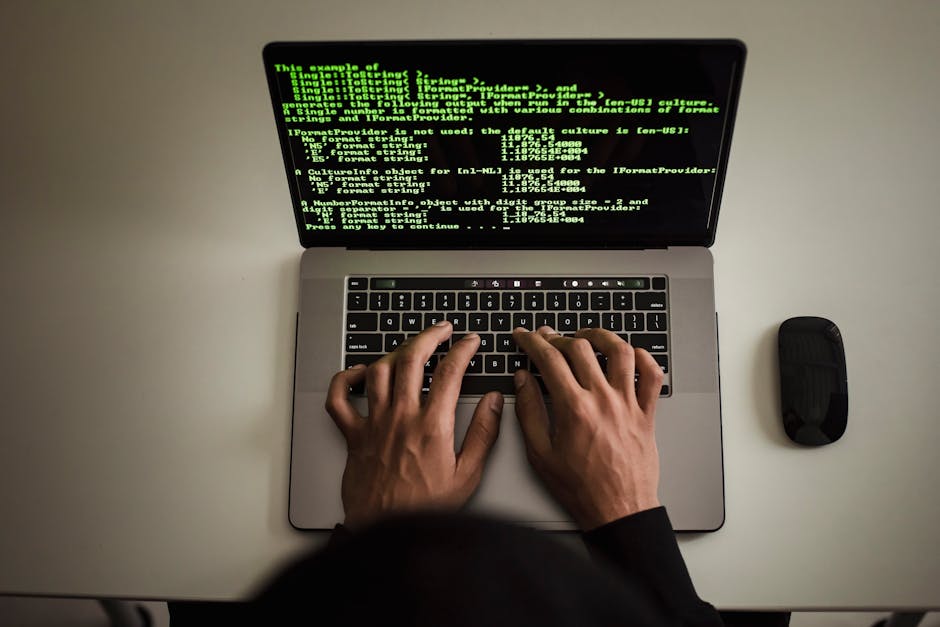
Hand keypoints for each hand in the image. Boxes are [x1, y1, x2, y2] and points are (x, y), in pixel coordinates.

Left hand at [326, 322, 503, 529]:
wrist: (386, 532)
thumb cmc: (425, 509)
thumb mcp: (468, 475)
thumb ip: (484, 434)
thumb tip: (494, 403)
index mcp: (432, 426)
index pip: (450, 372)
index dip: (462, 349)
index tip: (470, 341)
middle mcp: (400, 417)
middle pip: (412, 359)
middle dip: (429, 336)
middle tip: (441, 329)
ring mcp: (373, 423)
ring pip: (379, 370)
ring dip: (395, 352)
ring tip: (410, 348)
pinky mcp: (353, 435)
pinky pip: (340, 398)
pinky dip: (345, 379)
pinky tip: (359, 372)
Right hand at [512, 326, 663, 529]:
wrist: (618, 510)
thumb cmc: (580, 488)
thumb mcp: (540, 453)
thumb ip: (529, 411)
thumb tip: (522, 380)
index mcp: (573, 408)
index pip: (549, 359)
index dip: (532, 342)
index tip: (525, 336)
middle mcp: (602, 399)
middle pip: (580, 348)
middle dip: (559, 337)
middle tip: (548, 338)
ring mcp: (628, 404)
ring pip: (620, 351)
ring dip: (601, 336)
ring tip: (587, 336)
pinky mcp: (647, 413)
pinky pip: (653, 375)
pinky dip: (644, 358)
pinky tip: (629, 356)